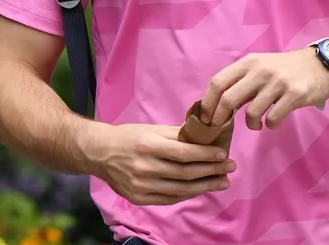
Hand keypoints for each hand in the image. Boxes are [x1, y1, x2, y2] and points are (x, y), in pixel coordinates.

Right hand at [84, 123, 235, 205]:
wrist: (99, 153)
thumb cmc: (128, 136)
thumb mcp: (151, 128)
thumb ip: (177, 134)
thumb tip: (204, 135)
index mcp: (148, 145)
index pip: (183, 153)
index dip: (206, 155)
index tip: (223, 154)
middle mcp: (144, 167)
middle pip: (185, 173)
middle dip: (211, 171)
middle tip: (230, 168)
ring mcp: (141, 186)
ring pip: (180, 189)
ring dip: (205, 186)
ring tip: (222, 181)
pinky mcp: (138, 198)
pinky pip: (169, 199)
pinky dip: (188, 194)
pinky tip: (201, 188)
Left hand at [200, 50, 328, 130]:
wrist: (319, 65)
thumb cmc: (284, 69)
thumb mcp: (260, 66)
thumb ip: (241, 82)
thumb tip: (217, 105)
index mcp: (247, 62)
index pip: (217, 82)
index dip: (207, 103)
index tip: (206, 118)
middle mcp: (260, 70)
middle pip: (228, 99)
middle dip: (221, 118)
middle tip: (222, 127)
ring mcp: (277, 82)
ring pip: (251, 112)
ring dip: (251, 124)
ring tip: (256, 124)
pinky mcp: (295, 94)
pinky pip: (273, 118)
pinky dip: (270, 125)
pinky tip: (273, 121)